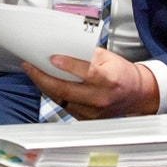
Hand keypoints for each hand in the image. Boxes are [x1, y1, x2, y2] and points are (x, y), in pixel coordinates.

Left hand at [23, 48, 159, 118]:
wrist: (137, 94)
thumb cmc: (122, 73)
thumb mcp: (108, 58)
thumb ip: (86, 54)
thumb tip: (63, 48)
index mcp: (110, 80)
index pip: (87, 73)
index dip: (68, 66)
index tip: (52, 58)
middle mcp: (101, 98)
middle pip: (66, 90)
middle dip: (43, 77)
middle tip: (29, 66)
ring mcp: (93, 112)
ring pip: (61, 98)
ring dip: (44, 85)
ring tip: (32, 72)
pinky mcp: (86, 118)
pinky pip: (64, 105)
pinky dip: (53, 93)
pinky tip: (45, 83)